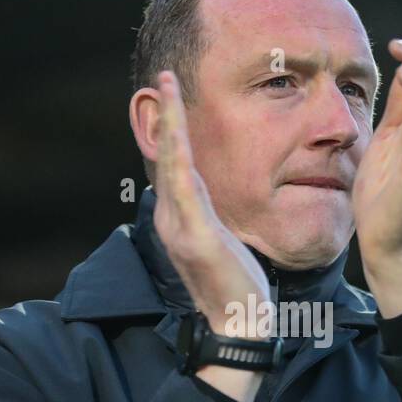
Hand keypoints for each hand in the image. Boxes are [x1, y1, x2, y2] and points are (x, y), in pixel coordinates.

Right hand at [153, 70, 270, 339]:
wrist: (239, 326)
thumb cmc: (240, 288)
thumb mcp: (225, 242)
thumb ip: (213, 218)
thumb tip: (216, 200)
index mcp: (181, 218)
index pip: (174, 163)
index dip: (171, 128)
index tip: (170, 95)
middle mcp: (173, 217)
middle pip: (165, 155)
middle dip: (162, 114)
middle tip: (161, 75)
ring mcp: (180, 225)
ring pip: (170, 162)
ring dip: (167, 121)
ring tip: (165, 86)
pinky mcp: (194, 234)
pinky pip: (183, 184)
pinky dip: (177, 152)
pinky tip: (176, 129)